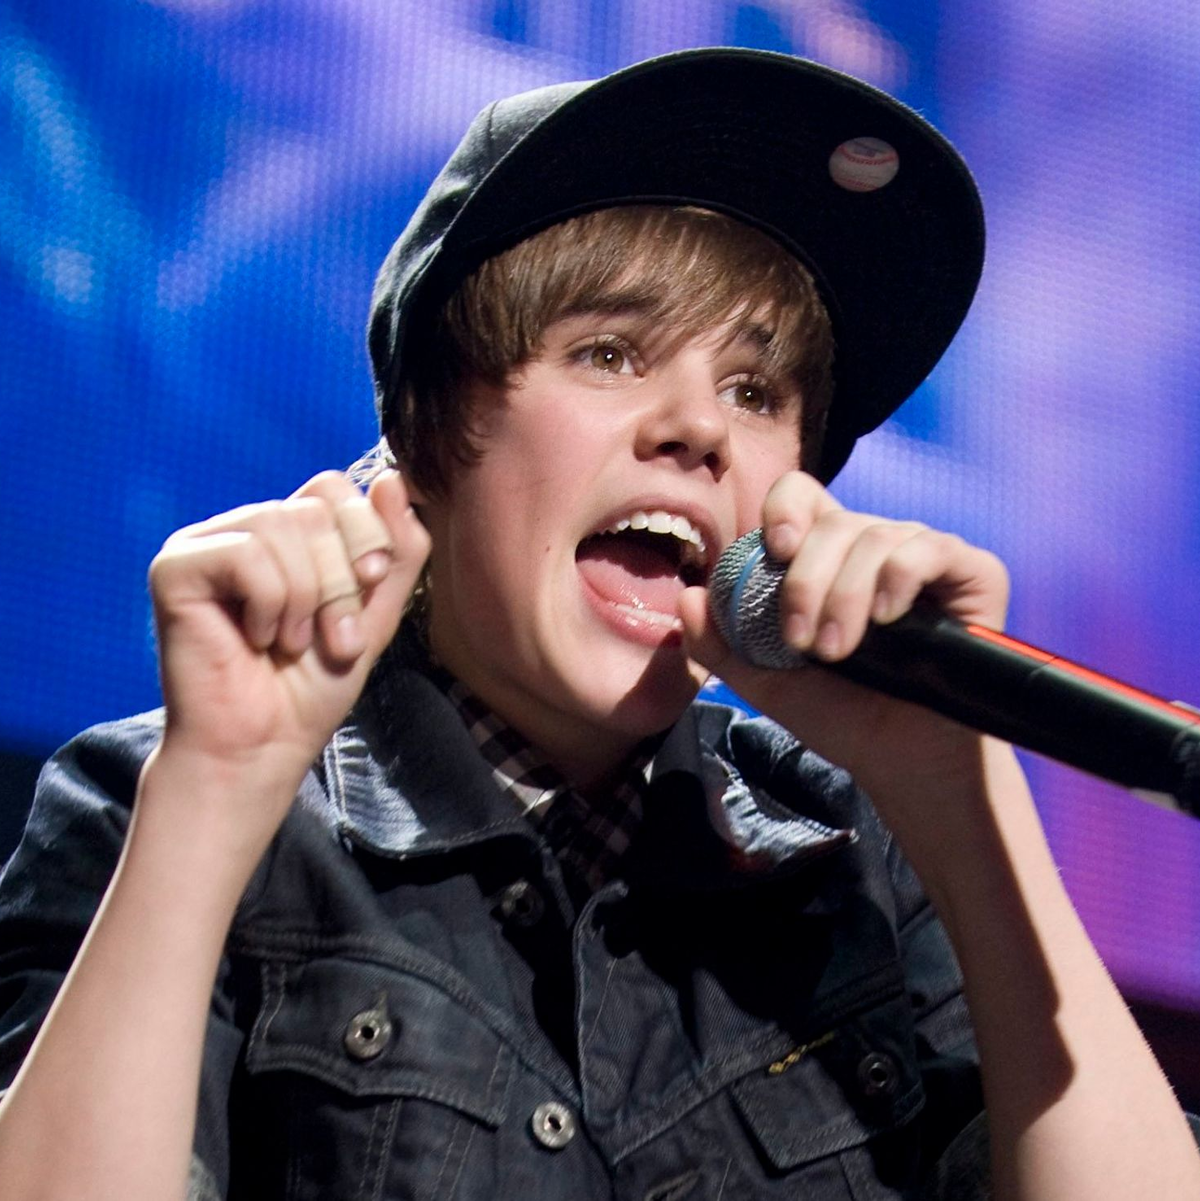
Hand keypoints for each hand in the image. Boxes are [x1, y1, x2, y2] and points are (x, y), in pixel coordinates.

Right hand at [147, 469, 428, 815]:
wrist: (264, 746)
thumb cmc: (312, 687)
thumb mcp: (376, 613)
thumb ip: (396, 550)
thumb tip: (392, 478)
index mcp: (289, 534)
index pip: (335, 489)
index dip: (364, 539)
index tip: (366, 595)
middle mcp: (245, 529)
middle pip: (315, 507)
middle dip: (339, 582)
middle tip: (328, 638)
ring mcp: (206, 544)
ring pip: (284, 524)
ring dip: (306, 598)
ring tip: (289, 643)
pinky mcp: (175, 567)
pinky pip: (247, 552)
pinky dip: (270, 604)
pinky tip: (254, 638)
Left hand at [679, 471, 1009, 804]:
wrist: (900, 759)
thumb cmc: (840, 714)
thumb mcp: (767, 682)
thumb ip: (720, 643)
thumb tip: (686, 598)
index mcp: (825, 556)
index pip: (800, 496)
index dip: (784, 509)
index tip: (775, 550)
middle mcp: (874, 544)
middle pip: (832, 522)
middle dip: (806, 583)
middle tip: (801, 643)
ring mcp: (923, 554)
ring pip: (875, 537)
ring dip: (847, 596)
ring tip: (838, 651)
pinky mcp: (970, 572)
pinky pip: (930, 548)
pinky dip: (900, 578)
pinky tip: (888, 619)